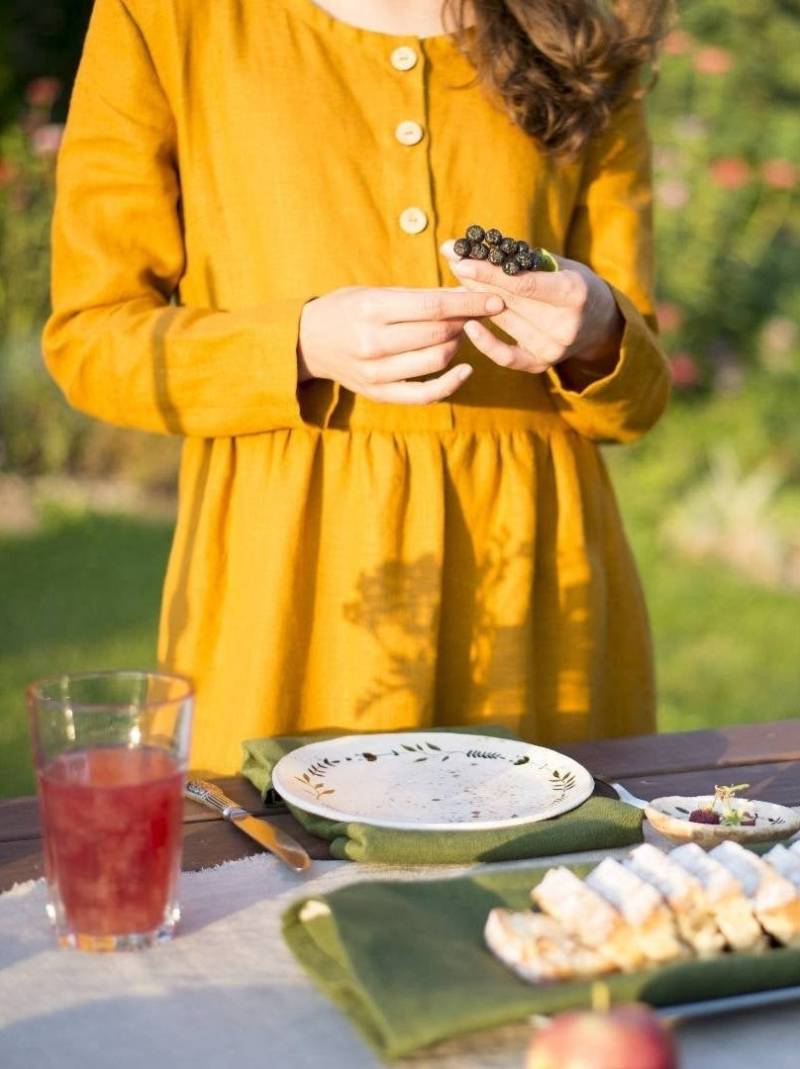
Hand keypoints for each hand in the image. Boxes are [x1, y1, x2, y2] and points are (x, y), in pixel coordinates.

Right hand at [297, 285, 504, 404]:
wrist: (307, 343)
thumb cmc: (346, 310)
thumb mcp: (374, 292)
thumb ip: (417, 296)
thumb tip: (465, 293)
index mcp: (372, 309)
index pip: (433, 306)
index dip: (470, 303)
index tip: (495, 299)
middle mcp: (373, 342)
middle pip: (438, 333)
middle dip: (465, 321)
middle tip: (476, 313)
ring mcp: (376, 372)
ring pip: (436, 359)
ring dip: (457, 345)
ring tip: (457, 333)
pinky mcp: (379, 393)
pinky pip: (425, 394)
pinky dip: (451, 383)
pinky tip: (465, 370)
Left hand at [441, 242, 623, 384]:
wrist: (600, 324)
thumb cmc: (576, 286)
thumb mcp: (562, 266)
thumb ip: (523, 259)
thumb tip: (478, 246)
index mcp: (574, 294)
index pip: (523, 284)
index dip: (490, 272)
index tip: (462, 259)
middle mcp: (564, 326)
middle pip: (509, 302)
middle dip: (477, 280)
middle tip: (453, 261)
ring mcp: (553, 348)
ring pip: (503, 322)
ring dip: (476, 303)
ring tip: (458, 284)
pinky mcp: (541, 364)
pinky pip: (507, 356)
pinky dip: (486, 342)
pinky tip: (469, 325)